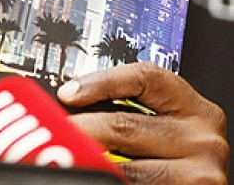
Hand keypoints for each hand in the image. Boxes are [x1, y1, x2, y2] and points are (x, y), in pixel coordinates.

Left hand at [58, 62, 227, 183]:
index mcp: (193, 108)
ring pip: (126, 165)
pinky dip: (110, 180)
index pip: (145, 77)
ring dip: (90, 161)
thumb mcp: (163, 133)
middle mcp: (202, 136)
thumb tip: (68, 107)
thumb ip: (129, 118)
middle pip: (125, 124)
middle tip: (49, 132)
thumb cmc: (174, 163)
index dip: (101, 82)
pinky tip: (97, 176)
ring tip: (69, 155)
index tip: (67, 93)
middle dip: (81, 129)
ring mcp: (202, 169)